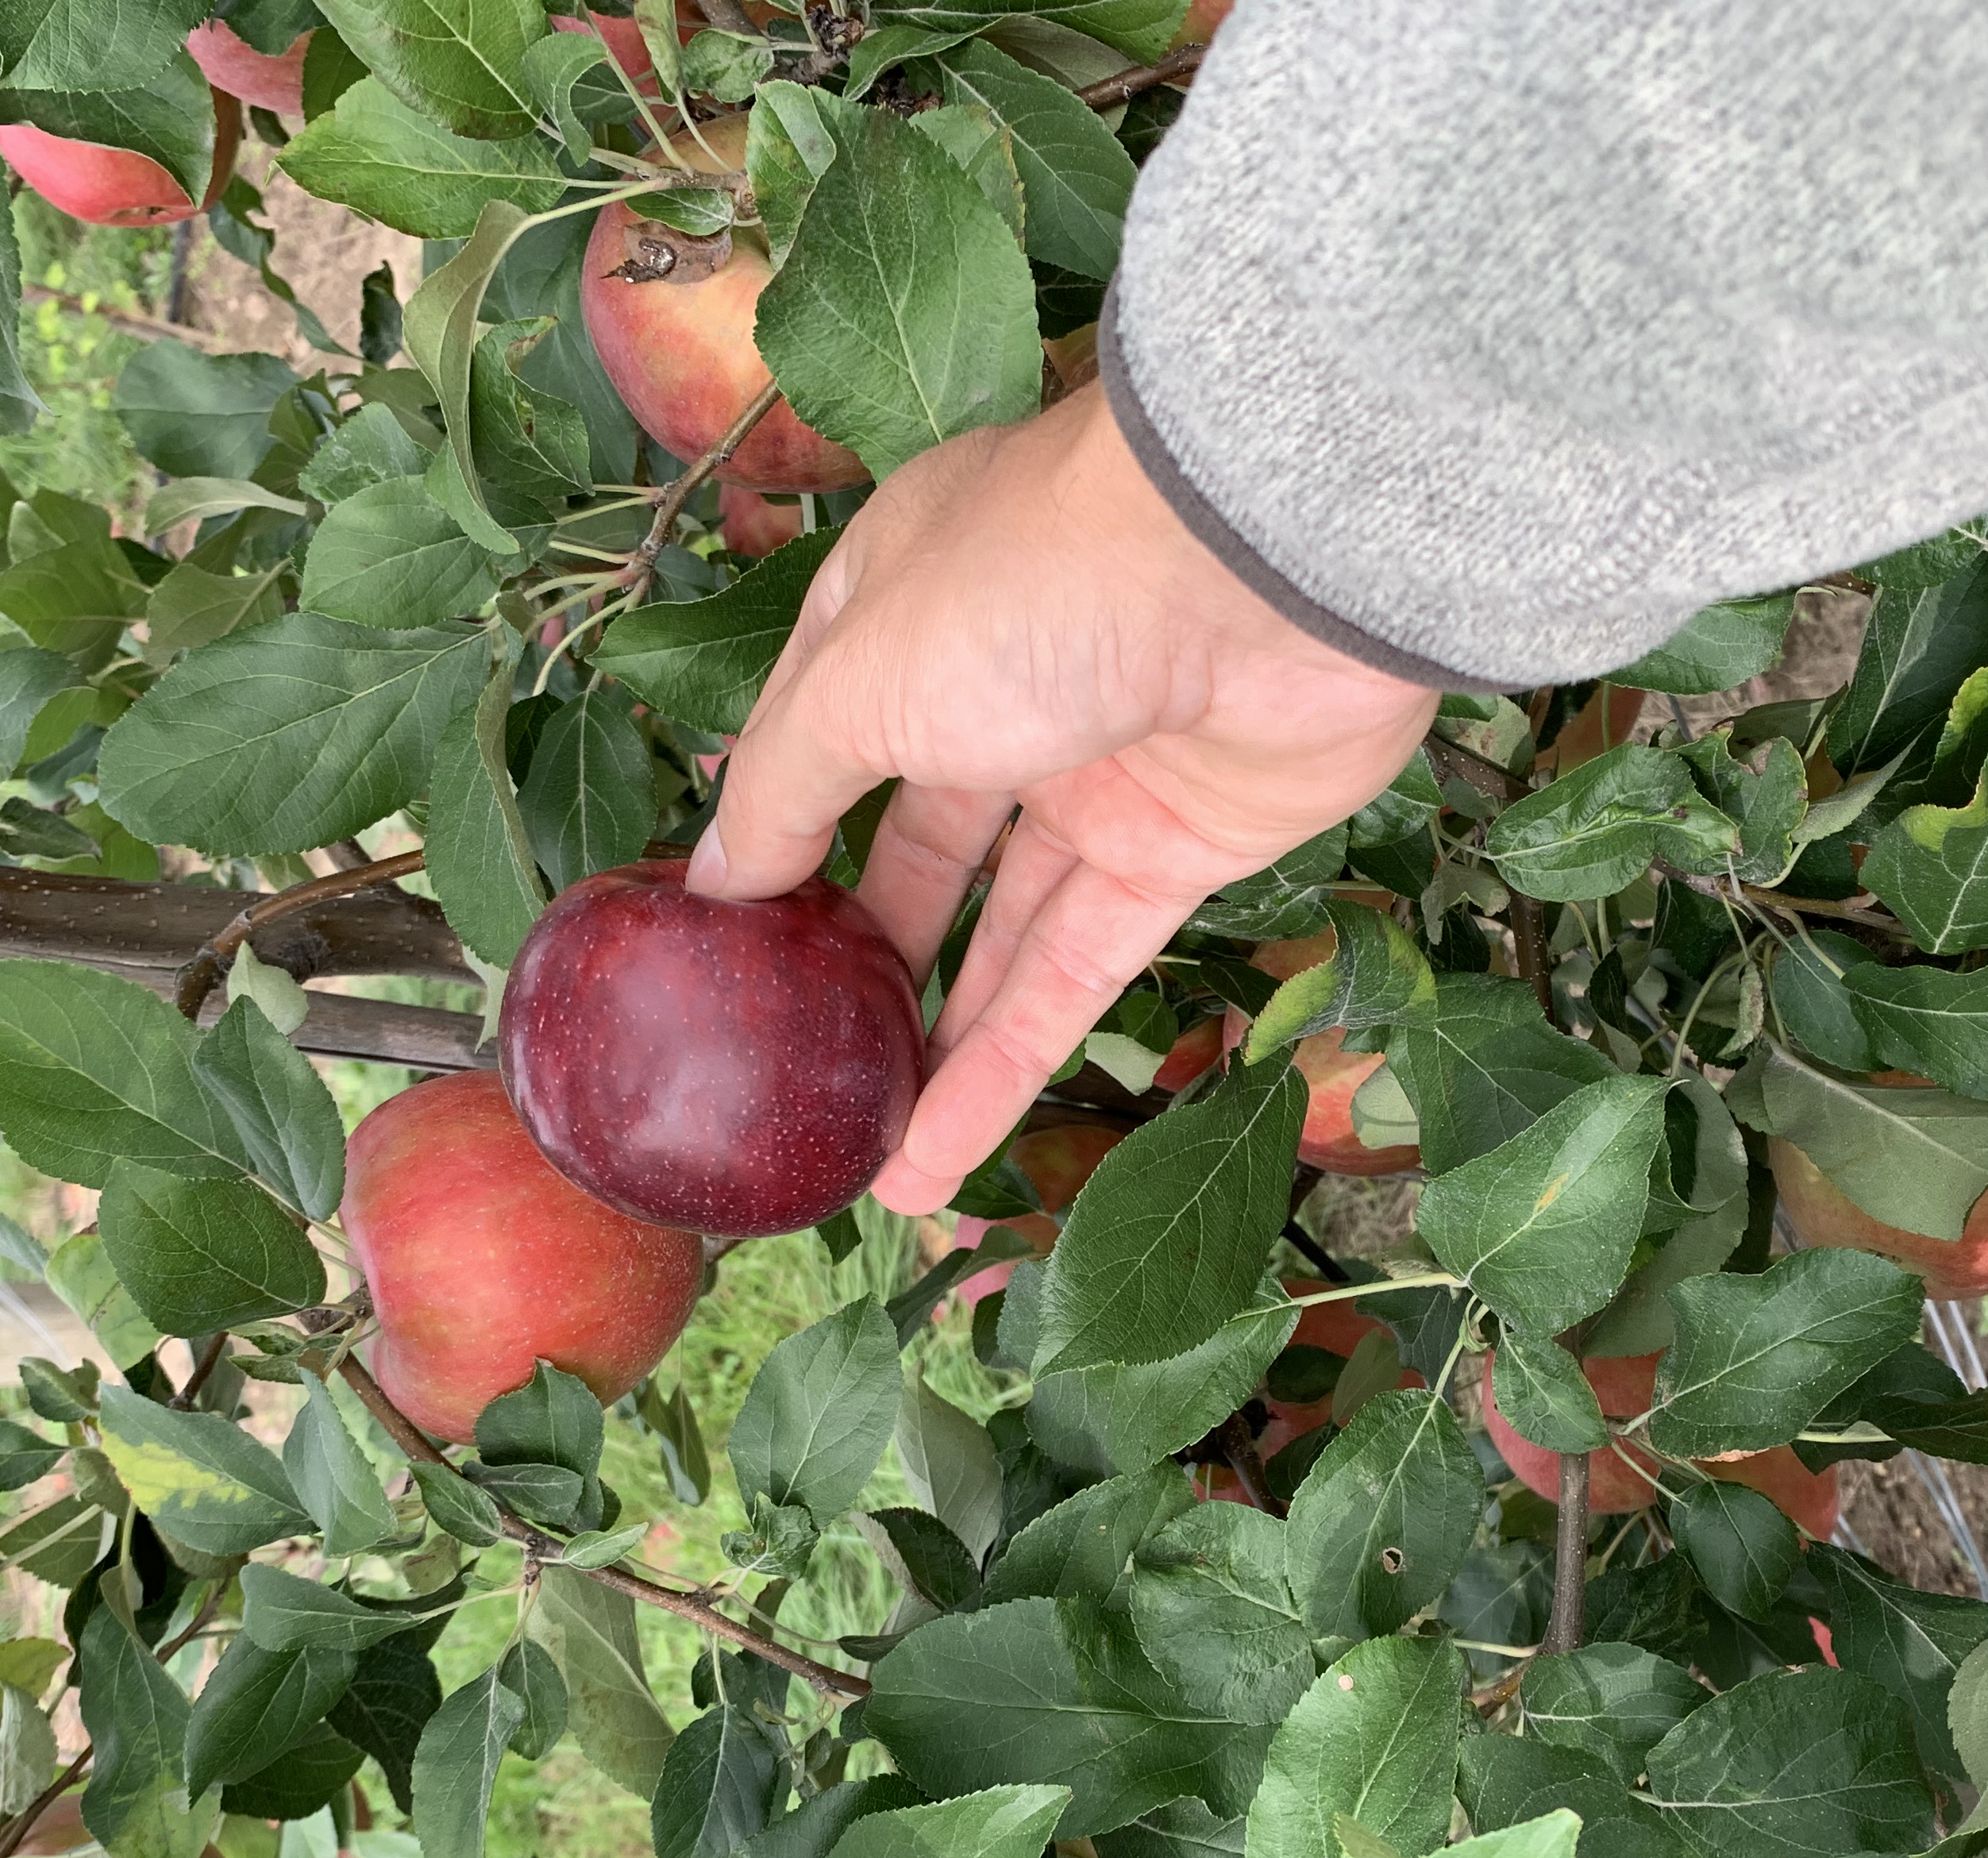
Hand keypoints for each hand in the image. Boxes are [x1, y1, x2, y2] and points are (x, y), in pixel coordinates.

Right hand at [689, 380, 1440, 1216]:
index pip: (818, 727)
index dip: (774, 826)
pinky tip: (935, 1158)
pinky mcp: (1181, 851)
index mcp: (908, 606)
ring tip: (864, 1159)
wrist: (1269, 569)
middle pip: (915, 839)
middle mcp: (1001, 684)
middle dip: (858, 953)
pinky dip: (1008, 1067)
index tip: (722, 933)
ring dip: (931, 1044)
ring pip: (998, 931)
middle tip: (796, 1056)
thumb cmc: (1038, 583)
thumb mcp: (860, 681)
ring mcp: (1096, 772)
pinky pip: (1076, 975)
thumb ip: (785, 788)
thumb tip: (718, 881)